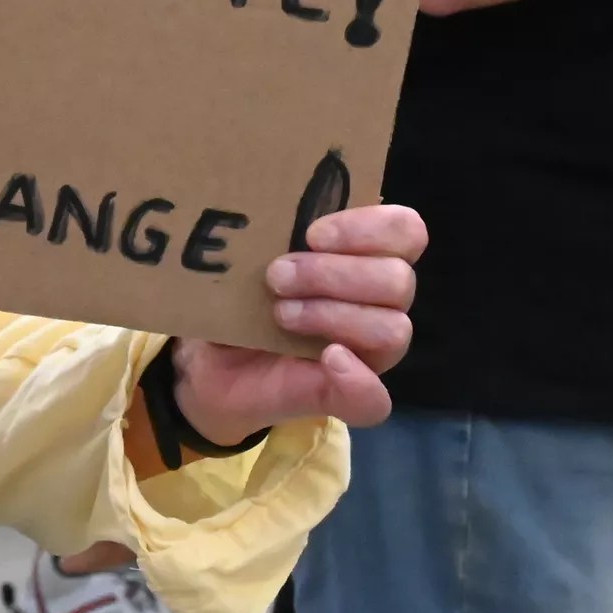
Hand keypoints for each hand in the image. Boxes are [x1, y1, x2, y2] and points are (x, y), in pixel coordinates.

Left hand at [173, 204, 425, 441]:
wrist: (207, 362)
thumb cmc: (237, 295)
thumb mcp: (248, 257)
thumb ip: (272, 233)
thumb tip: (271, 214)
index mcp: (364, 258)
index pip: (405, 231)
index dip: (368, 227)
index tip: (311, 234)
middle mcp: (379, 304)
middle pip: (398, 281)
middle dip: (332, 274)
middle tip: (276, 277)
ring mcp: (369, 354)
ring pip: (392, 329)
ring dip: (330, 315)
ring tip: (280, 313)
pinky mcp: (346, 397)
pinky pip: (374, 398)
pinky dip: (356, 378)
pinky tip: (327, 358)